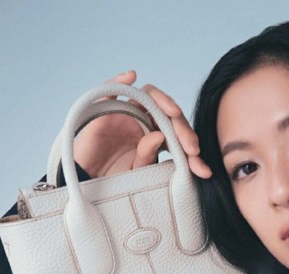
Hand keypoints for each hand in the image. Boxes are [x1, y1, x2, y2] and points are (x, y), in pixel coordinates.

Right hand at [72, 71, 211, 179]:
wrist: (87, 183)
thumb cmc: (114, 179)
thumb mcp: (137, 173)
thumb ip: (149, 156)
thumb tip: (160, 136)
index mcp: (156, 138)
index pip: (178, 136)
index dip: (191, 151)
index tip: (202, 170)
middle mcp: (143, 122)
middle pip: (167, 114)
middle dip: (182, 129)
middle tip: (192, 149)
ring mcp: (125, 114)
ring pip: (147, 97)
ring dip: (162, 100)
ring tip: (172, 111)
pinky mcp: (103, 110)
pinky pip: (111, 89)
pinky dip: (120, 80)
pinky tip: (132, 76)